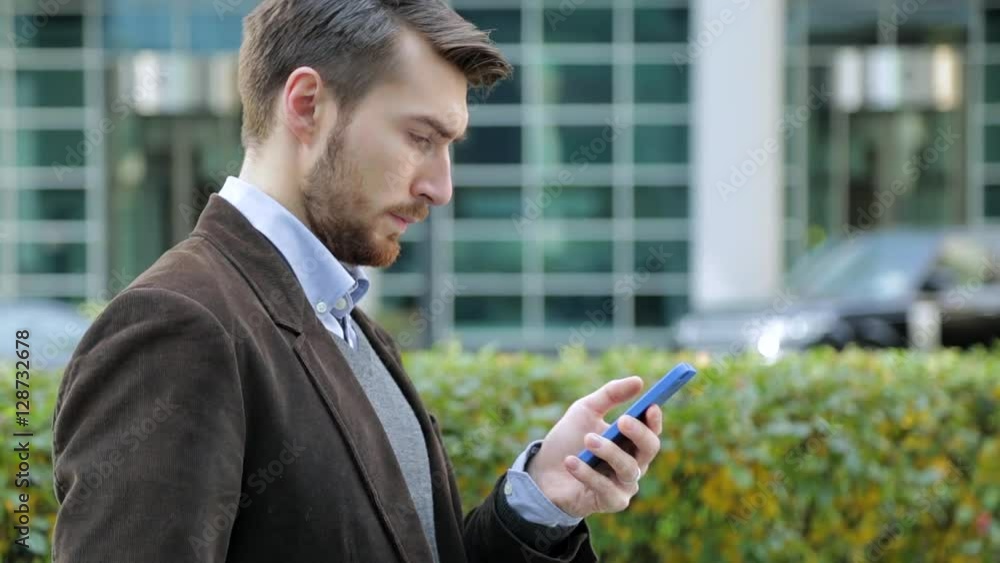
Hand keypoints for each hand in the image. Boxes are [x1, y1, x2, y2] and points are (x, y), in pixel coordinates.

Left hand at [525, 376, 662, 518]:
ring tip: (587, 440)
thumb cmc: (569, 439)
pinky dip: (588, 474)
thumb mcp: (586, 410)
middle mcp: (634, 462)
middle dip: (638, 433)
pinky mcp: (611, 502)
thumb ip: (610, 395)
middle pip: (650, 449)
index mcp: (632, 441)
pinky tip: (571, 461)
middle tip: (621, 420)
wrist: (543, 471)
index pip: (652, 430)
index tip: (649, 406)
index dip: (654, 420)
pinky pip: (606, 488)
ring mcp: (624, 484)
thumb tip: (638, 381)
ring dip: (608, 451)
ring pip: (629, 468)